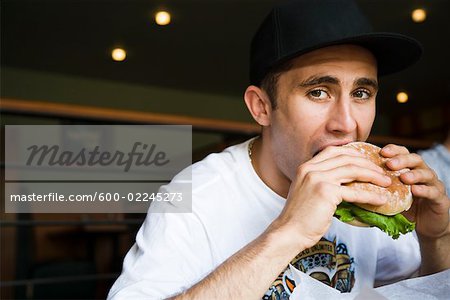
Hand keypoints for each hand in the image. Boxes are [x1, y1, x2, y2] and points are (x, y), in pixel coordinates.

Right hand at [273, 146, 390, 248]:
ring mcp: (318, 179)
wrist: (289, 231)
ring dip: (373, 176)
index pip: (333, 151)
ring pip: (353, 171)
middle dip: (367, 163)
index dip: (352, 153)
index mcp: (306, 167)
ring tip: (385, 182)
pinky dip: (371, 195)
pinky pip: (355, 192)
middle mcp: (311, 169)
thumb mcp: (306, 191)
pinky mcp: (326, 193)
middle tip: (381, 172)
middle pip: (346, 158)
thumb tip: (343, 183)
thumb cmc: (299, 216)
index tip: (365, 160)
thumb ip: (320, 182)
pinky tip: (381, 199)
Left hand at [381, 144, 449, 239]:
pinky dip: (424, 190)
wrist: (427, 226)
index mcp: (409, 169)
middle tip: (390, 164)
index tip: (382, 152)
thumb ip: (376, 188)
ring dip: (414, 174)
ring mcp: (434, 185)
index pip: (403, 153)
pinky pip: (434, 191)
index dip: (394, 150)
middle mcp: (423, 173)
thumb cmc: (405, 208)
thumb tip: (352, 184)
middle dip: (402, 160)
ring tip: (403, 177)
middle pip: (415, 159)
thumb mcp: (389, 196)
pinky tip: (415, 190)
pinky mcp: (441, 199)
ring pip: (426, 173)